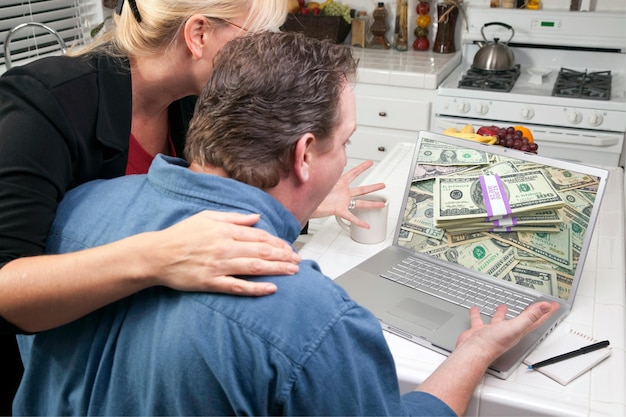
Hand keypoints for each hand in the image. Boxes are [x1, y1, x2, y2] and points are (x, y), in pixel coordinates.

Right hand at [149, 211, 300, 295]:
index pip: (259, 236)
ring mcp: (219, 266)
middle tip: (298, 261)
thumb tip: (255, 217)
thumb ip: (233, 218)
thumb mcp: (207, 217)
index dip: (277, 242)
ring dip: (277, 269)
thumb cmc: (181, 235)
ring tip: (293, 272)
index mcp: (225, 230)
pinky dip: (256, 288)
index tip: (289, 248)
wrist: (157, 255)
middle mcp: (225, 247)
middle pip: (261, 251)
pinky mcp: (211, 282)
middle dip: (283, 256)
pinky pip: (238, 286)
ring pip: (254, 267)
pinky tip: (271, 289)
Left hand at [312, 160, 385, 227]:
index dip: (362, 167)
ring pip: (360, 203)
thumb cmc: (309, 191)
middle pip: (362, 189)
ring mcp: (342, 202)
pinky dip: (359, 221)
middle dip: (373, 187)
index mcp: (339, 183)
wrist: (303, 203)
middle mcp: (343, 192)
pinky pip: (351, 217)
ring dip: (371, 204)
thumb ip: (320, 169)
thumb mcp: (317, 178)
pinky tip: (366, 225)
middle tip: (382, 185)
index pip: (353, 173)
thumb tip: (314, 157)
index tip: (370, 163)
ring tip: (382, 204)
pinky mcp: (339, 210)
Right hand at [456, 302, 559, 360]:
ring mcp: (493, 331)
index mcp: (518, 331)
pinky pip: (480, 320)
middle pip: (521, 320)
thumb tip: (545, 307)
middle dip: (527, 312)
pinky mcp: (480, 331)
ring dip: (502, 313)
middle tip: (532, 306)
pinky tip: (476, 310)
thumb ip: (530, 317)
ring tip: (502, 306)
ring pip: (500, 320)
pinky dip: (478, 315)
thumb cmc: (493, 343)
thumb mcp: (515, 327)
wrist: (473, 351)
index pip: (536, 320)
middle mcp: (507, 331)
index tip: (552, 305)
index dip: (545, 312)